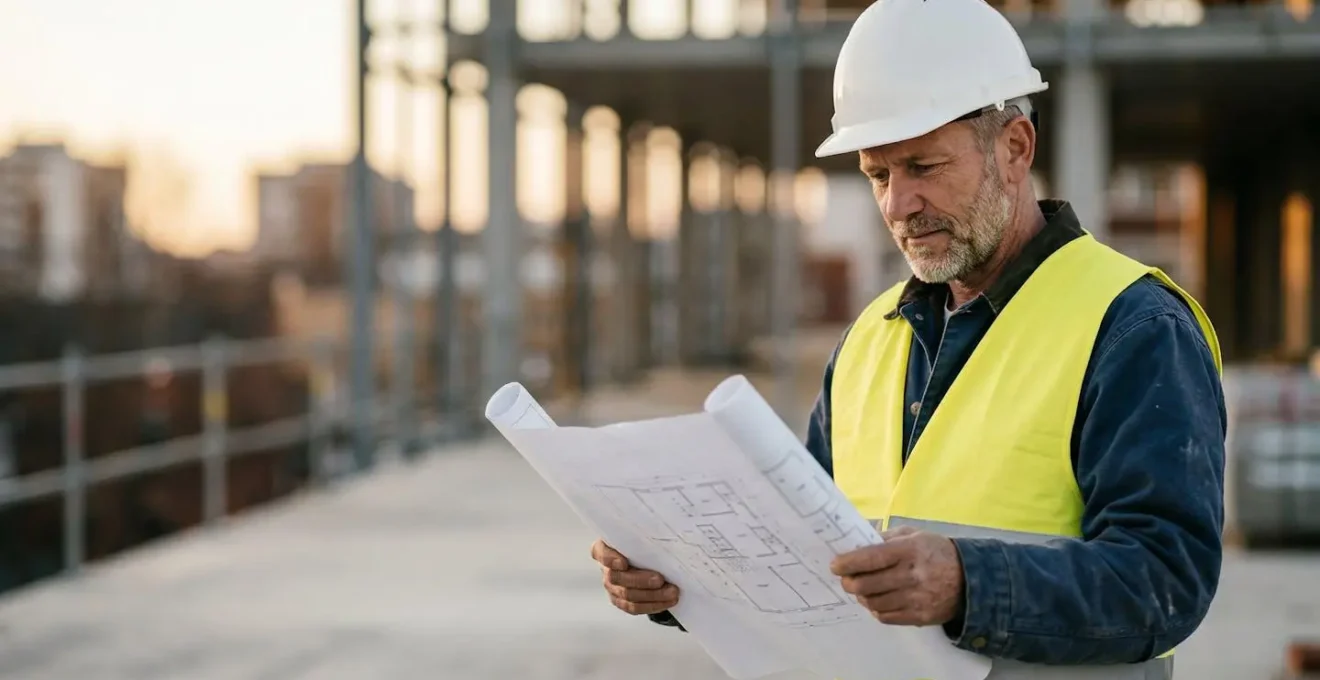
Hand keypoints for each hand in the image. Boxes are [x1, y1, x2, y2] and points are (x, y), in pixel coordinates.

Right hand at [590, 539, 679, 615]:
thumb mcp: (645, 533)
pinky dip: (652, 605)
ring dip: (652, 595)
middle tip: (661, 579)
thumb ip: (648, 530)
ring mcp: (612, 586)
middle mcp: (606, 568)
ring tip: (672, 592)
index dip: (609, 559)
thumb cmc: (646, 541)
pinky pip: (634, 607)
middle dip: (640, 580)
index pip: (600, 552)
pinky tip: (668, 601)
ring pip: (627, 595)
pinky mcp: (621, 600)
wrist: (650, 559)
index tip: (624, 563)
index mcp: (606, 547)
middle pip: (616, 578)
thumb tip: (667, 522)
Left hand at [830, 525, 963, 625]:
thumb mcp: (914, 535)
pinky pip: (886, 617)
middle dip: (849, 582)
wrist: (970, 580)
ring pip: (873, 603)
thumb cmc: (936, 552)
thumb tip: (856, 542)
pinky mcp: (919, 616)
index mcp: (909, 551)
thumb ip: (885, 537)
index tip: (835, 565)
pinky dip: (876, 609)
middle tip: (846, 579)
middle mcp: (912, 575)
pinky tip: (877, 600)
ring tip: (862, 589)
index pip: (871, 558)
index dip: (849, 562)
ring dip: (862, 596)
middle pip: (867, 585)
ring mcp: (916, 599)